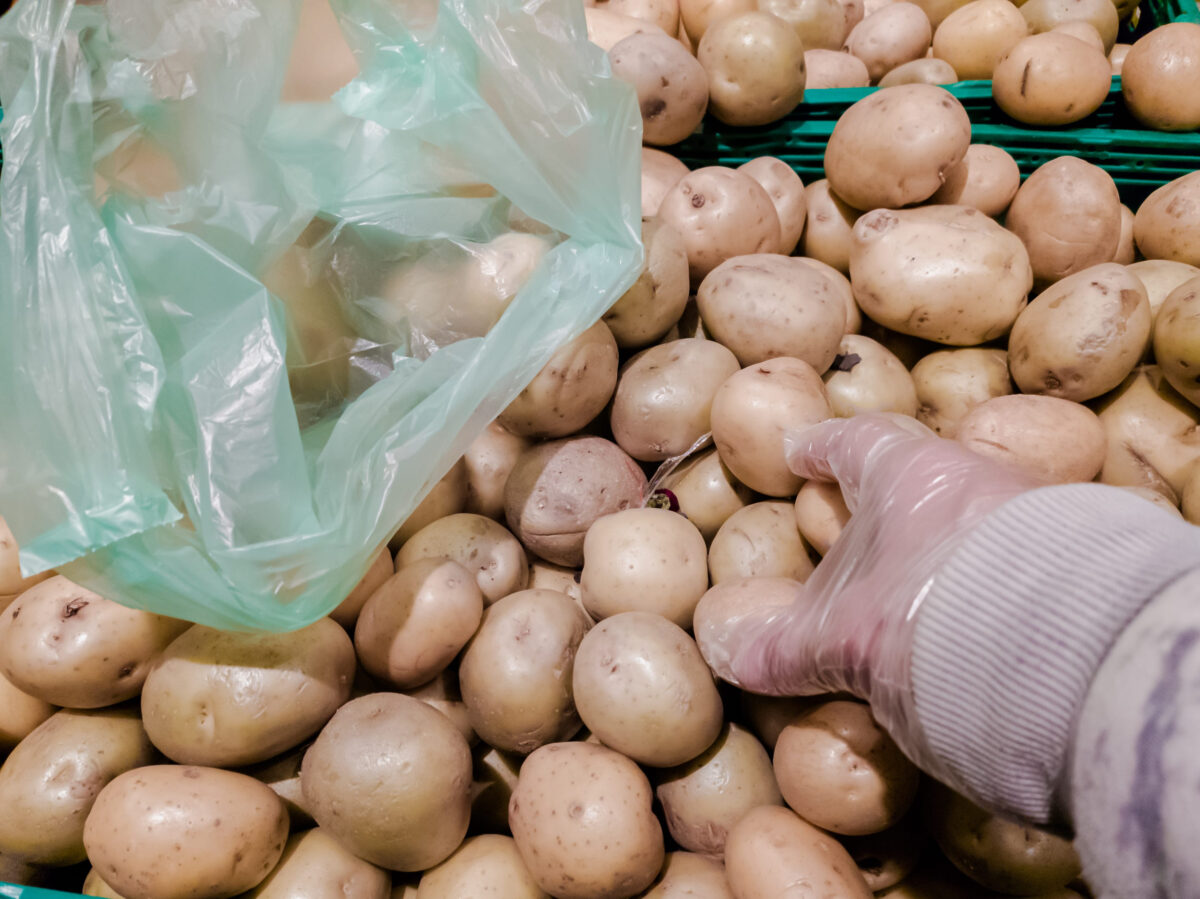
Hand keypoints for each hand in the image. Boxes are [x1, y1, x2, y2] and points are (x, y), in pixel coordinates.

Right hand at [696, 413, 1037, 764]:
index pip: (857, 442)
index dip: (823, 447)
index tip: (801, 452)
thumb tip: (727, 654)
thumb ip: (785, 647)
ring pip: (973, 522)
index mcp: (910, 478)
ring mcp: (1033, 521)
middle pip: (922, 478)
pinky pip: (1015, 564)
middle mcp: (976, 482)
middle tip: (861, 530)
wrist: (1066, 653)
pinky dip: (984, 588)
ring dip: (941, 550)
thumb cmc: (930, 617)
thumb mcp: (845, 641)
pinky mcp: (1075, 568)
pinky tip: (973, 627)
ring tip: (916, 592)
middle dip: (890, 503)